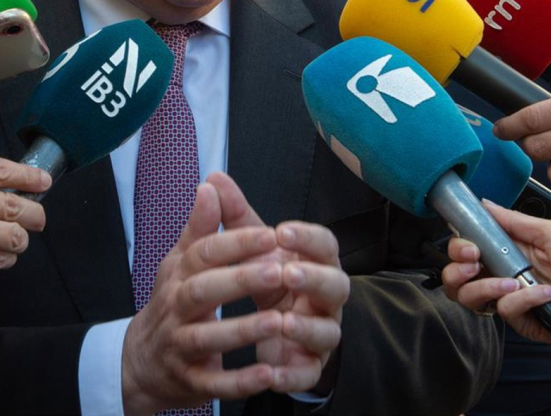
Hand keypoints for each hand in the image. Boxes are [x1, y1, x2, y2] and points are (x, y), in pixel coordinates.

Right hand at [0, 154, 50, 297]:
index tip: (43, 180)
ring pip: (16, 235)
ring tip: (15, 239)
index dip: (30, 176)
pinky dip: (5, 258)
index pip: (3, 170)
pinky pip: (2, 259)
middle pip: (18, 204)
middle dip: (36, 213)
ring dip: (21, 239)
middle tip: (37, 217)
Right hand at [121, 180, 285, 415]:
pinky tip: (267, 375)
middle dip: (240, 280)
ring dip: (242, 330)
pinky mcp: (190, 382)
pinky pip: (214, 385)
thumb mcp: (181, 263)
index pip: (203, 253)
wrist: (139, 363)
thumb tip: (210, 184)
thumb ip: (202, 228)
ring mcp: (180, 347)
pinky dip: (239, 381)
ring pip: (207, 338)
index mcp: (178, 275)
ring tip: (277, 321)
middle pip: (203, 291)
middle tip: (278, 270)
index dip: (235, 243)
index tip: (270, 234)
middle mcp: (175, 309)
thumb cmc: (172, 302)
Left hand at [208, 172, 348, 394]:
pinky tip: (272, 370)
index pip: (326, 244)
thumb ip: (234, 215)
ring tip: (282, 321)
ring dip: (307, 326)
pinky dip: (293, 373)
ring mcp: (321, 333)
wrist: (265, 329)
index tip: (282, 230)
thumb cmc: (265, 279)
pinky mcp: (308, 366)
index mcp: (315, 262)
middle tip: (287, 272)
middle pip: (337, 285)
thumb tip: (213, 178)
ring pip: (329, 331)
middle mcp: (325, 298)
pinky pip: (309, 372)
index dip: (308, 237)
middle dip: (315, 279)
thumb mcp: (249, 248)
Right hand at [442, 201, 550, 355]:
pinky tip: (547, 295)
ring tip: (512, 281)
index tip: (467, 243)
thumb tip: (483, 203)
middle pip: (458, 276)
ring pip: (471, 298)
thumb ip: (513, 219)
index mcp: (511, 249)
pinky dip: (524, 300)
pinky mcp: (524, 323)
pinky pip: (506, 312)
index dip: (459, 245)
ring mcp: (513, 300)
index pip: (468, 247)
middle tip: (474, 261)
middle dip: (457, 268)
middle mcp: (506, 274)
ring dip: (486, 286)